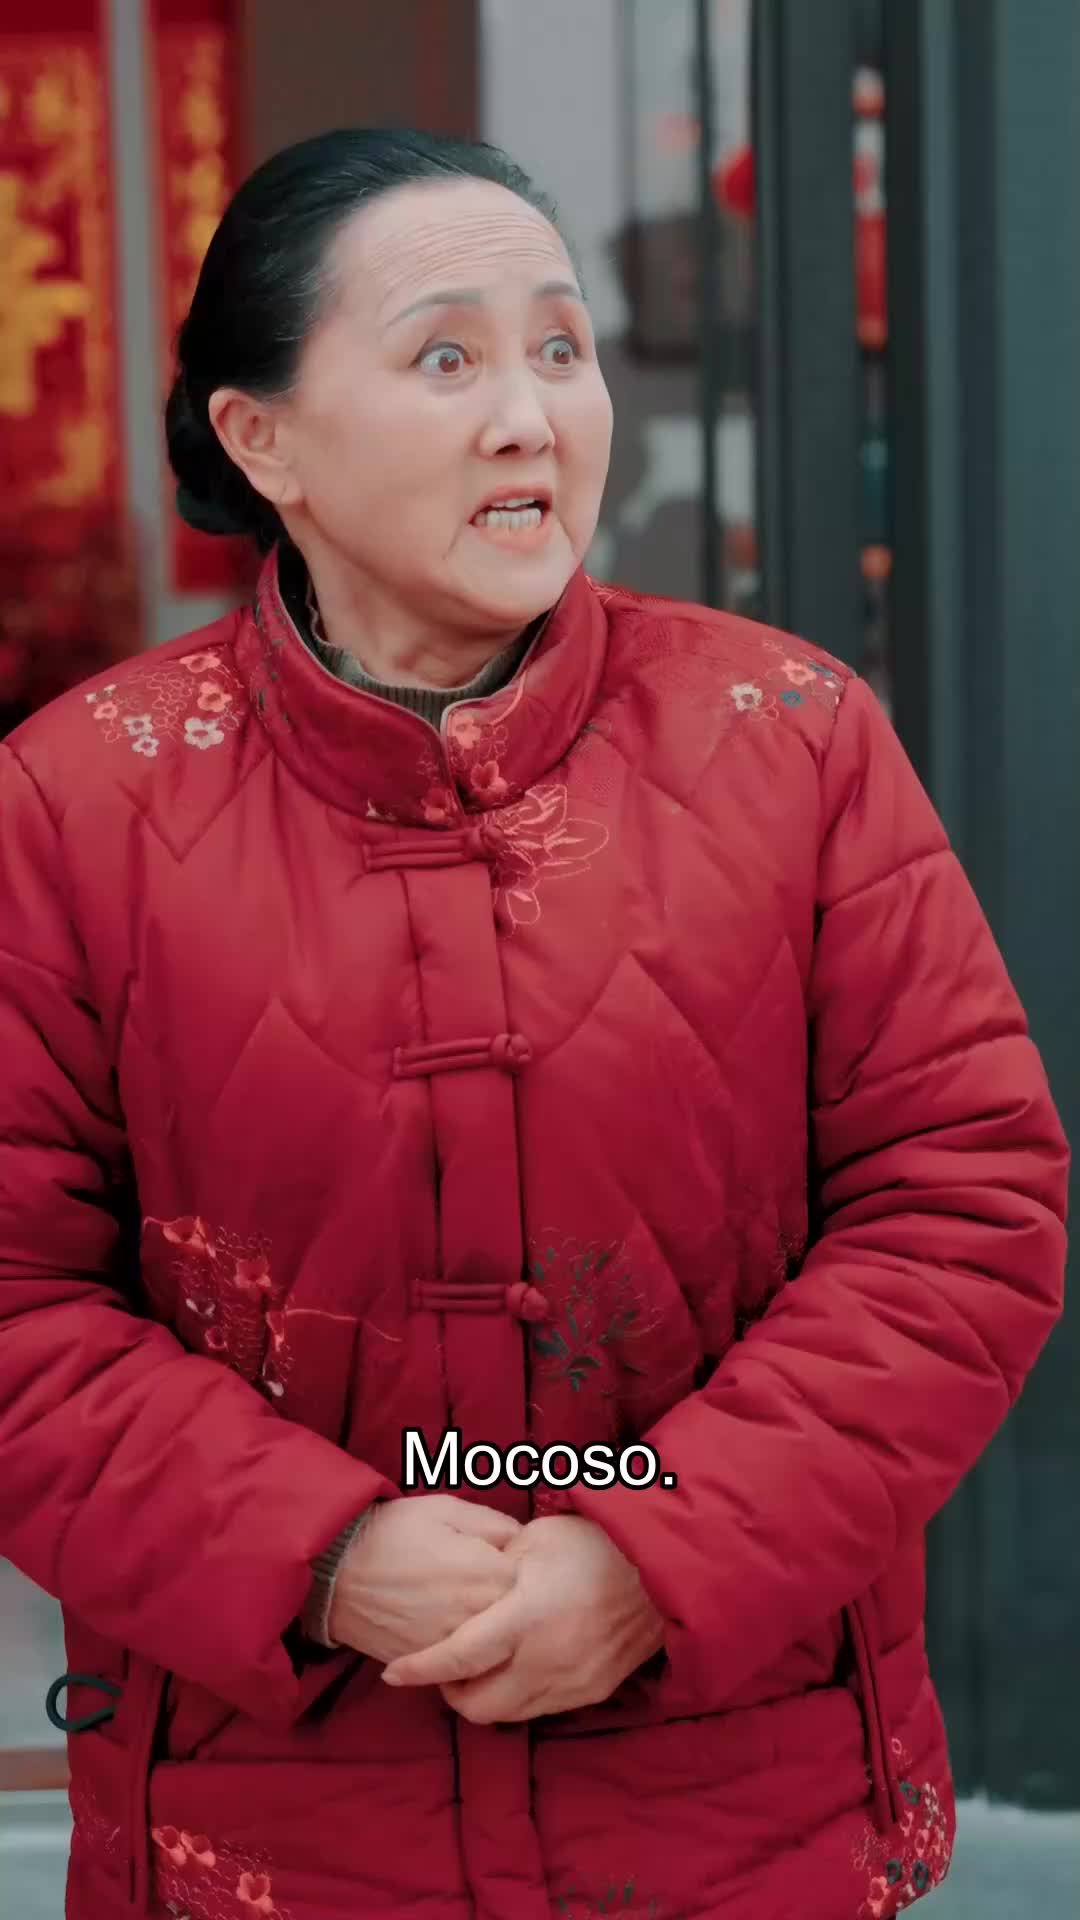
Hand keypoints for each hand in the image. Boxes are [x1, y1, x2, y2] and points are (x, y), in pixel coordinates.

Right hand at [328, 1496, 521, 1665]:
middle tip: (483, 1579)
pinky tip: (447, 1624)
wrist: (336, 1572)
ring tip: (463, 1601)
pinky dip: (462, 1649)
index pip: (532, 1578)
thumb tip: (523, 1540)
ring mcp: (458, 1647)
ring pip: (493, 1644)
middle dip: (508, 1599)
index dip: (519, 1565)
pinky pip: (463, 1662)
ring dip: (488, 1626)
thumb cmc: (393, 1532)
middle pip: (517, 1616)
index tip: (504, 1557)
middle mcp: (480, 1617)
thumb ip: (495, 1524)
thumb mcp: (447, 1509)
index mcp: (491, 1575)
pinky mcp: (432, 1665)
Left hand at [380, 1514, 664, 1721]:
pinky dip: (519, 1696)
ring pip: (509, 1714)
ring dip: (485, 1697)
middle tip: (444, 1667)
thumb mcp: (535, 1540)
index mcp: (528, 1616)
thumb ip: (493, 1569)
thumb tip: (461, 1589)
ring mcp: (574, 1681)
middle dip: (451, 1692)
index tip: (394, 1673)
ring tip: (479, 1667)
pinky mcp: (593, 1691)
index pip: (460, 1656)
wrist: (662, 1568)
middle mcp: (548, 1658)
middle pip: (478, 1705)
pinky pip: (542, 1709)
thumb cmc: (595, 1543)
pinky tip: (518, 1668)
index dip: (421, 1668)